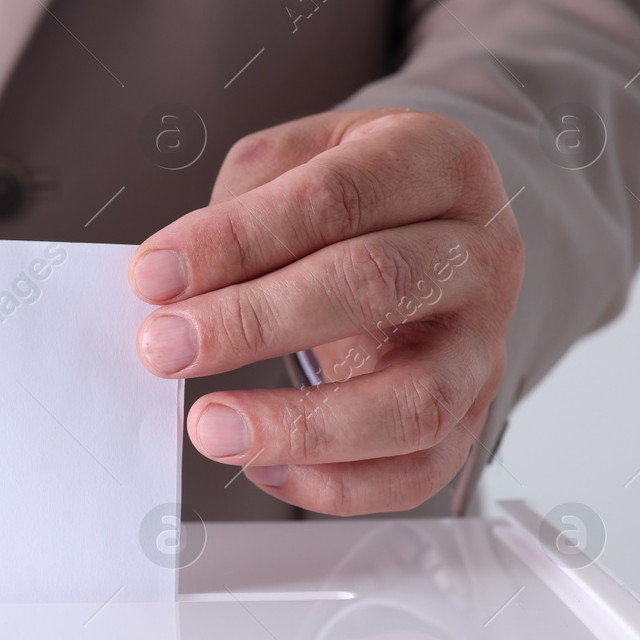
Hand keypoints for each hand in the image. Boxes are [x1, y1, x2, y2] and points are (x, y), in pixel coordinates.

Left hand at [130, 109, 524, 514]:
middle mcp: (479, 252)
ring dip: (301, 423)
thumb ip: (241, 203)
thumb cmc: (359, 197)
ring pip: (414, 400)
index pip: (335, 199)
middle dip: (253, 323)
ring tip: (211, 426)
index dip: (236, 240)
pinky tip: (265, 467)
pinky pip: (418, 471)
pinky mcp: (472, 414)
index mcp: (437, 162)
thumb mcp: (301, 156)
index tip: (154, 276)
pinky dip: (336, 484)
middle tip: (166, 346)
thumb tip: (169, 280)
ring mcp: (484, 342)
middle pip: (376, 286)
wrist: (436, 231)